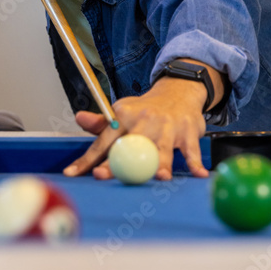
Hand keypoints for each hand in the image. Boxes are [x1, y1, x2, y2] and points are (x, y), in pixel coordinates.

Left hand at [63, 78, 208, 179]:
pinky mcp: (187, 132)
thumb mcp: (122, 111)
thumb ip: (101, 122)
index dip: (87, 158)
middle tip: (104, 175)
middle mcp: (144, 121)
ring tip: (160, 177)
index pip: (102, 140)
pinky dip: (195, 163)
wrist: (178, 92)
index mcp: (124, 117)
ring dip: (161, 164)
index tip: (71, 173)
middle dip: (116, 162)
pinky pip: (191, 151)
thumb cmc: (146, 110)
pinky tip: (199, 174)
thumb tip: (78, 118)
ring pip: (162, 149)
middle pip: (129, 146)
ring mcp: (167, 127)